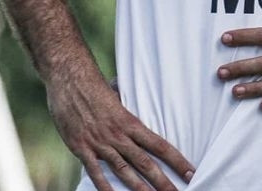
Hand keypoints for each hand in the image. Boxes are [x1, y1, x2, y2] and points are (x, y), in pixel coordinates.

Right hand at [48, 72, 194, 190]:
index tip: (191, 172)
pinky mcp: (81, 148)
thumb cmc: (95, 87)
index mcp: (132, 123)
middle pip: (146, 162)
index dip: (177, 160)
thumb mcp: (118, 96)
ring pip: (124, 170)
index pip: (160, 145)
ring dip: (139, 188)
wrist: (71, 81)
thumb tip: (134, 97)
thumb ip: (127, 106)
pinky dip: (104, 186)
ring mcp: (101, 143)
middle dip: (163, 181)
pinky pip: (95, 171)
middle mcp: (120, 135)